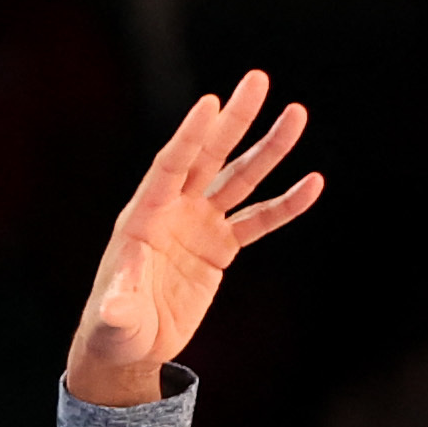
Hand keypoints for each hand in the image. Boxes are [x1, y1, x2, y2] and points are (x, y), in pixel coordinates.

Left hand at [66, 70, 322, 404]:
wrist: (131, 346)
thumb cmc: (114, 330)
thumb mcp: (115, 319)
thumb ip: (118, 308)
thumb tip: (117, 309)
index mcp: (144, 218)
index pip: (170, 167)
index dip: (190, 137)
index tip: (211, 103)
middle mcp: (172, 212)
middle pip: (207, 157)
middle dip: (232, 121)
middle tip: (257, 79)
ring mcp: (198, 226)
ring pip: (238, 180)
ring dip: (267, 150)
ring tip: (297, 115)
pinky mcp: (219, 248)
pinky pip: (257, 220)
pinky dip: (285, 204)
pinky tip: (312, 184)